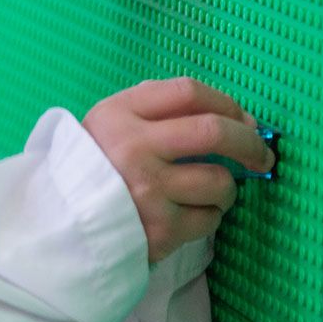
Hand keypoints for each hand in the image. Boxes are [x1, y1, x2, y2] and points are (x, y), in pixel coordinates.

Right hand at [82, 77, 274, 263]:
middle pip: (213, 131)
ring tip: (216, 190)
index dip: (226, 102)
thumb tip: (229, 112)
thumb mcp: (109, 122)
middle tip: (262, 154)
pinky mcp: (160, 229)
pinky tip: (194, 213)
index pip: (187, 92)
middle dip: (250, 142)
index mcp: (120, 114)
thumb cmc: (95, 166)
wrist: (60, 222)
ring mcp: (148, 190)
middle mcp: (134, 148)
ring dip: (229, 187)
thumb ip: (155, 106)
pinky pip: (209, 218)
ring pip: (219, 180)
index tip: (243, 117)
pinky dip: (211, 215)